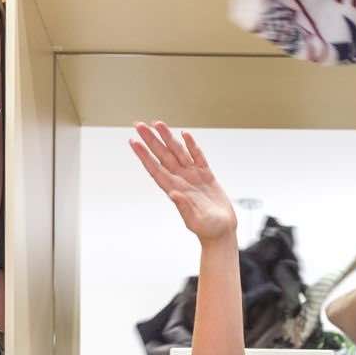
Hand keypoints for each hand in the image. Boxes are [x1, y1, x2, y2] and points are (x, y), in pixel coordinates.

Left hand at [130, 121, 237, 243]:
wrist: (222, 231)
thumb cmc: (208, 229)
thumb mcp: (195, 220)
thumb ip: (184, 207)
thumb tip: (173, 193)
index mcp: (175, 189)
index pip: (155, 168)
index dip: (144, 155)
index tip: (133, 142)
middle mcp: (181, 180)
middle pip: (163, 155)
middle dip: (151, 140)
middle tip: (139, 125)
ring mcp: (193, 176)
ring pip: (178, 152)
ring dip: (168, 138)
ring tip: (158, 123)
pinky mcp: (206, 175)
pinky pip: (197, 157)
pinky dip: (191, 145)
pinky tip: (185, 135)